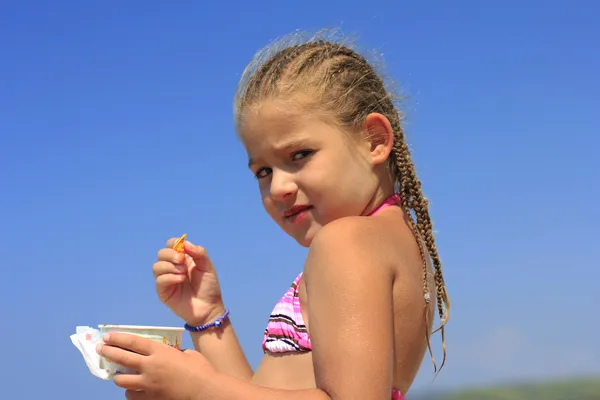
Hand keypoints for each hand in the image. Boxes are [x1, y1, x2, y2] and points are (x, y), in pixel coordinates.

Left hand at [97, 333, 216, 399]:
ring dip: (119, 377)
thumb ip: (174, 353)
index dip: (117, 338)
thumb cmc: (201, 370)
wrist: (205, 392)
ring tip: (118, 376)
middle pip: (122, 358)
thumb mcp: (187, 354)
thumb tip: (168, 354)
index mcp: (160, 351)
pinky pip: (132, 396)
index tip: (107, 336)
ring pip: (122, 381)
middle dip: (108, 353)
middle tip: (100, 349)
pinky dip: (131, 393)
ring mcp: (148, 385)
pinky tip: (133, 391)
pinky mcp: (150, 399)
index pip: (133, 342)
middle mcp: (150, 366)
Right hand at [153, 238, 224, 325]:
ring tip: (183, 273)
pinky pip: (160, 280)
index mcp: (183, 259)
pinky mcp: (163, 291)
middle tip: (182, 261)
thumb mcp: (207, 266)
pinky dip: (170, 277)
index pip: (171, 245)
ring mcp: (167, 279)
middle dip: (170, 254)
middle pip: (161, 253)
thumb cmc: (209, 287)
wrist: (209, 307)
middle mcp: (172, 267)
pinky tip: (181, 280)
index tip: (183, 249)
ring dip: (170, 266)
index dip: (173, 243)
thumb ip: (198, 252)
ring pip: (156, 266)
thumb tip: (185, 243)